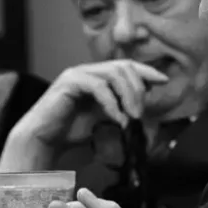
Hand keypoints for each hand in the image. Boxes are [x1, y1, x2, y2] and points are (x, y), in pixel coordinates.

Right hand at [11, 60, 168, 148]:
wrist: (43, 141)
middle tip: (141, 113)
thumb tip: (143, 109)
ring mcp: (77, 74)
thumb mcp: (104, 120)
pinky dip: (112, 103)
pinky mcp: (69, 82)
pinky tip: (118, 119)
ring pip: (114, 73)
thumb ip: (121, 110)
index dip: (147, 71)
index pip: (127, 66)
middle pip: (124, 66)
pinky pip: (98, 87)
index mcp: (97, 77)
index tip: (164, 81)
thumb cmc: (72, 132)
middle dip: (138, 88)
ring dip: (129, 95)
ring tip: (133, 117)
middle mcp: (88, 71)